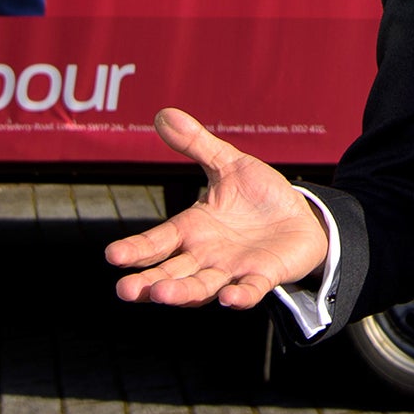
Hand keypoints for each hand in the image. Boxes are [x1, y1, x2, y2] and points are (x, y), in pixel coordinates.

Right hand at [105, 108, 330, 308]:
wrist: (300, 217)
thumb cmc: (257, 196)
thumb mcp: (228, 165)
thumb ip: (196, 145)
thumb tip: (163, 114)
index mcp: (191, 229)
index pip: (156, 242)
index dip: (136, 249)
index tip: (113, 255)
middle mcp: (205, 255)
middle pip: (172, 272)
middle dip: (149, 283)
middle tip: (125, 291)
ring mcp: (232, 269)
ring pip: (203, 286)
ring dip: (183, 292)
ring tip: (162, 295)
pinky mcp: (263, 276)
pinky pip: (249, 290)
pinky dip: (239, 296)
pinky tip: (229, 299)